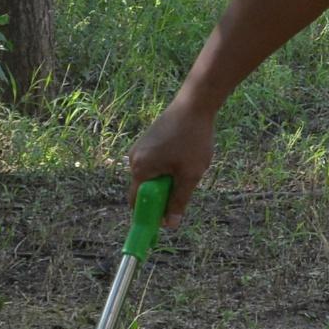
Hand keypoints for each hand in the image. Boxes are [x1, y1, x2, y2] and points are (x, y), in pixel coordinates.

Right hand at [127, 89, 218, 221]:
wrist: (195, 103)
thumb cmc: (193, 139)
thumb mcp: (189, 175)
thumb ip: (179, 202)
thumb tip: (170, 225)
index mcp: (140, 169)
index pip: (137, 203)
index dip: (148, 216)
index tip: (162, 224)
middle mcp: (134, 158)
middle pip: (144, 189)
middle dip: (162, 195)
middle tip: (184, 190)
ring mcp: (140, 148)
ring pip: (151, 176)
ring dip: (167, 180)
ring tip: (188, 168)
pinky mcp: (148, 140)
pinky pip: (154, 163)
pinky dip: (166, 168)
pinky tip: (184, 157)